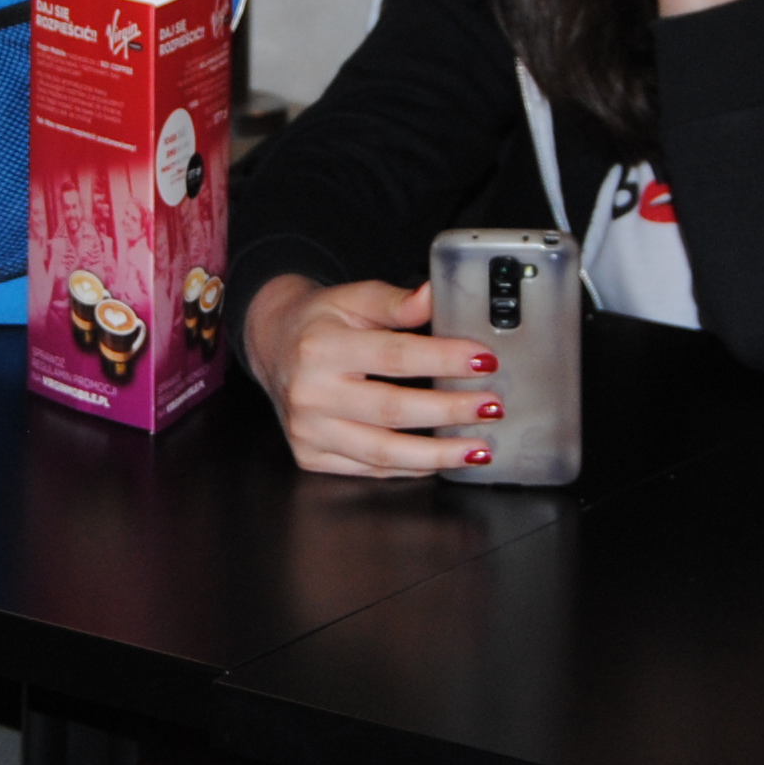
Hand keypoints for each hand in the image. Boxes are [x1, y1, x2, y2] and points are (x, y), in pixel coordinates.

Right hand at [243, 274, 503, 478]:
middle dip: (450, 411)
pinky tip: (442, 459)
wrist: (271, 345)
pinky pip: (369, 469)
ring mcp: (308, 430)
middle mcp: (311, 393)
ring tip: (478, 448)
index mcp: (322, 347)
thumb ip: (396, 301)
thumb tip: (436, 295)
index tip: (484, 361)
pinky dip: (411, 467)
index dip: (443, 360)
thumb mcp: (353, 298)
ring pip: (383, 452)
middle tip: (491, 407)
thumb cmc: (319, 322)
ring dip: (438, 454)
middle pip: (392, 409)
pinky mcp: (310, 456)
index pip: (394, 356)